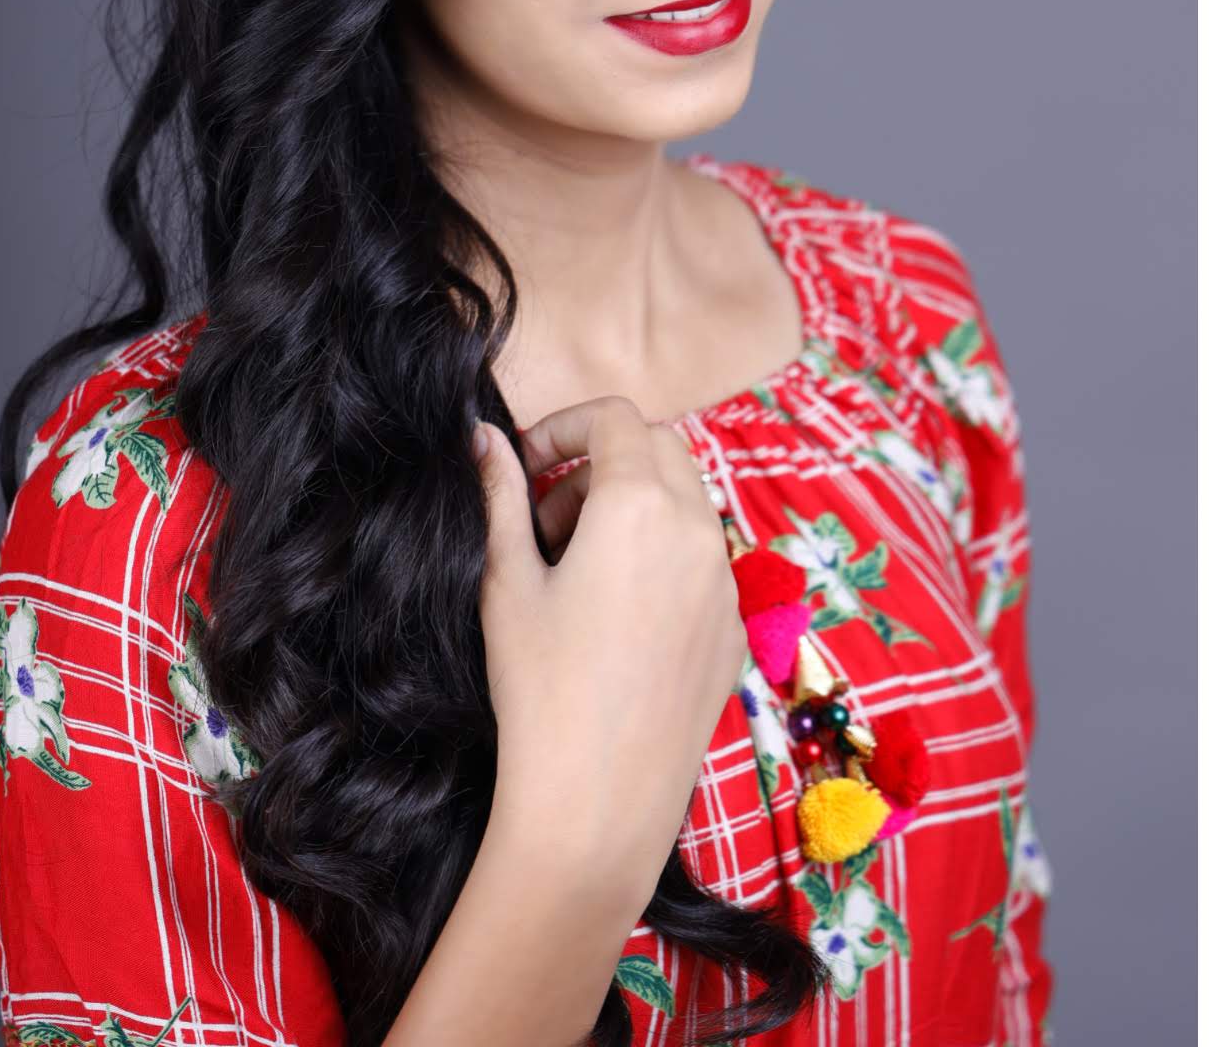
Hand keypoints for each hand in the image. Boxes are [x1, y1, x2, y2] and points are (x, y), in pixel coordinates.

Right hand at [470, 400, 745, 881]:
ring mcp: (725, 582)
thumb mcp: (505, 581)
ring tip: (576, 572)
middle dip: (600, 463)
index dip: (563, 427)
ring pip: (686, 503)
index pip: (613, 416)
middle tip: (547, 523)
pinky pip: (703, 561)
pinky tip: (618, 618)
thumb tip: (483, 437)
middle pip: (658, 448)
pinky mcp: (735, 630)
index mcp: (638, 503)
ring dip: (634, 507)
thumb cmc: (539, 688)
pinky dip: (663, 557)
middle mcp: (696, 529)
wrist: (597, 802)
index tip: (527, 467)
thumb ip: (499, 495)